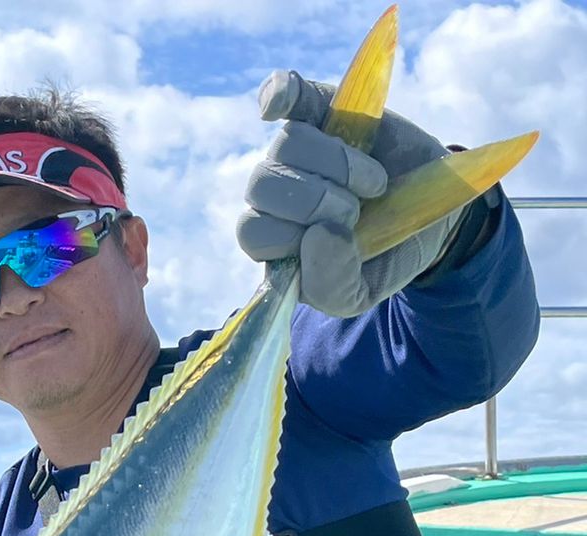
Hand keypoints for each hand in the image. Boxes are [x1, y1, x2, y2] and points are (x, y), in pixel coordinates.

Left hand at [237, 70, 470, 316]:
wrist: (432, 214)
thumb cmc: (386, 256)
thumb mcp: (362, 293)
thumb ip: (332, 286)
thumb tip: (317, 235)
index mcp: (275, 241)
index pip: (254, 231)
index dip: (297, 232)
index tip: (346, 233)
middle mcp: (275, 195)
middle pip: (262, 185)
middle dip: (316, 200)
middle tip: (359, 208)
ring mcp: (295, 150)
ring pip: (286, 145)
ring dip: (337, 163)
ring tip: (372, 181)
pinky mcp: (319, 109)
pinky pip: (285, 93)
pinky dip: (282, 92)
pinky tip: (285, 101)